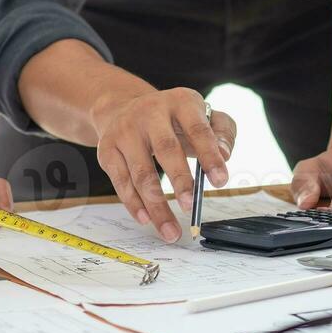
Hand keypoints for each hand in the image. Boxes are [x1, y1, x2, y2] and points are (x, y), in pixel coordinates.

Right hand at [90, 87, 236, 242]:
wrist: (124, 106)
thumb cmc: (173, 119)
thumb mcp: (202, 115)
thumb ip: (222, 133)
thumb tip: (224, 154)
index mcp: (180, 102)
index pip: (197, 129)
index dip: (209, 155)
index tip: (221, 181)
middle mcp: (150, 112)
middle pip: (165, 148)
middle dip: (179, 180)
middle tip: (191, 206)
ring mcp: (125, 131)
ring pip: (141, 173)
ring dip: (157, 205)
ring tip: (171, 231)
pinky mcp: (107, 149)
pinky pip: (121, 181)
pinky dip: (134, 204)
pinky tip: (147, 220)